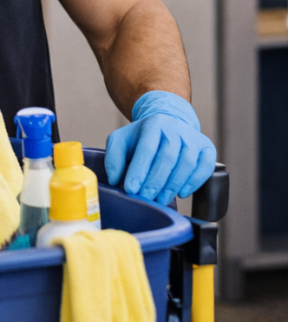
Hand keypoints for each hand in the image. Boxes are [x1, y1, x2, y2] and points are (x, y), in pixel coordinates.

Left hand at [105, 91, 215, 205]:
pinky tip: (181, 193)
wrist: (168, 122)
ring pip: (186, 163)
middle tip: (146, 197)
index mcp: (153, 125)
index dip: (139, 170)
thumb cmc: (142, 137)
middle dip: (155, 181)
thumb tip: (115, 180)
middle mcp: (175, 129)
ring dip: (173, 185)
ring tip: (160, 199)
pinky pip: (205, 167)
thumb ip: (114, 157)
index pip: (146, 148)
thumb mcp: (121, 140)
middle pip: (167, 157)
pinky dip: (194, 182)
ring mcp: (193, 139)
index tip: (131, 189)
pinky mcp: (207, 149)